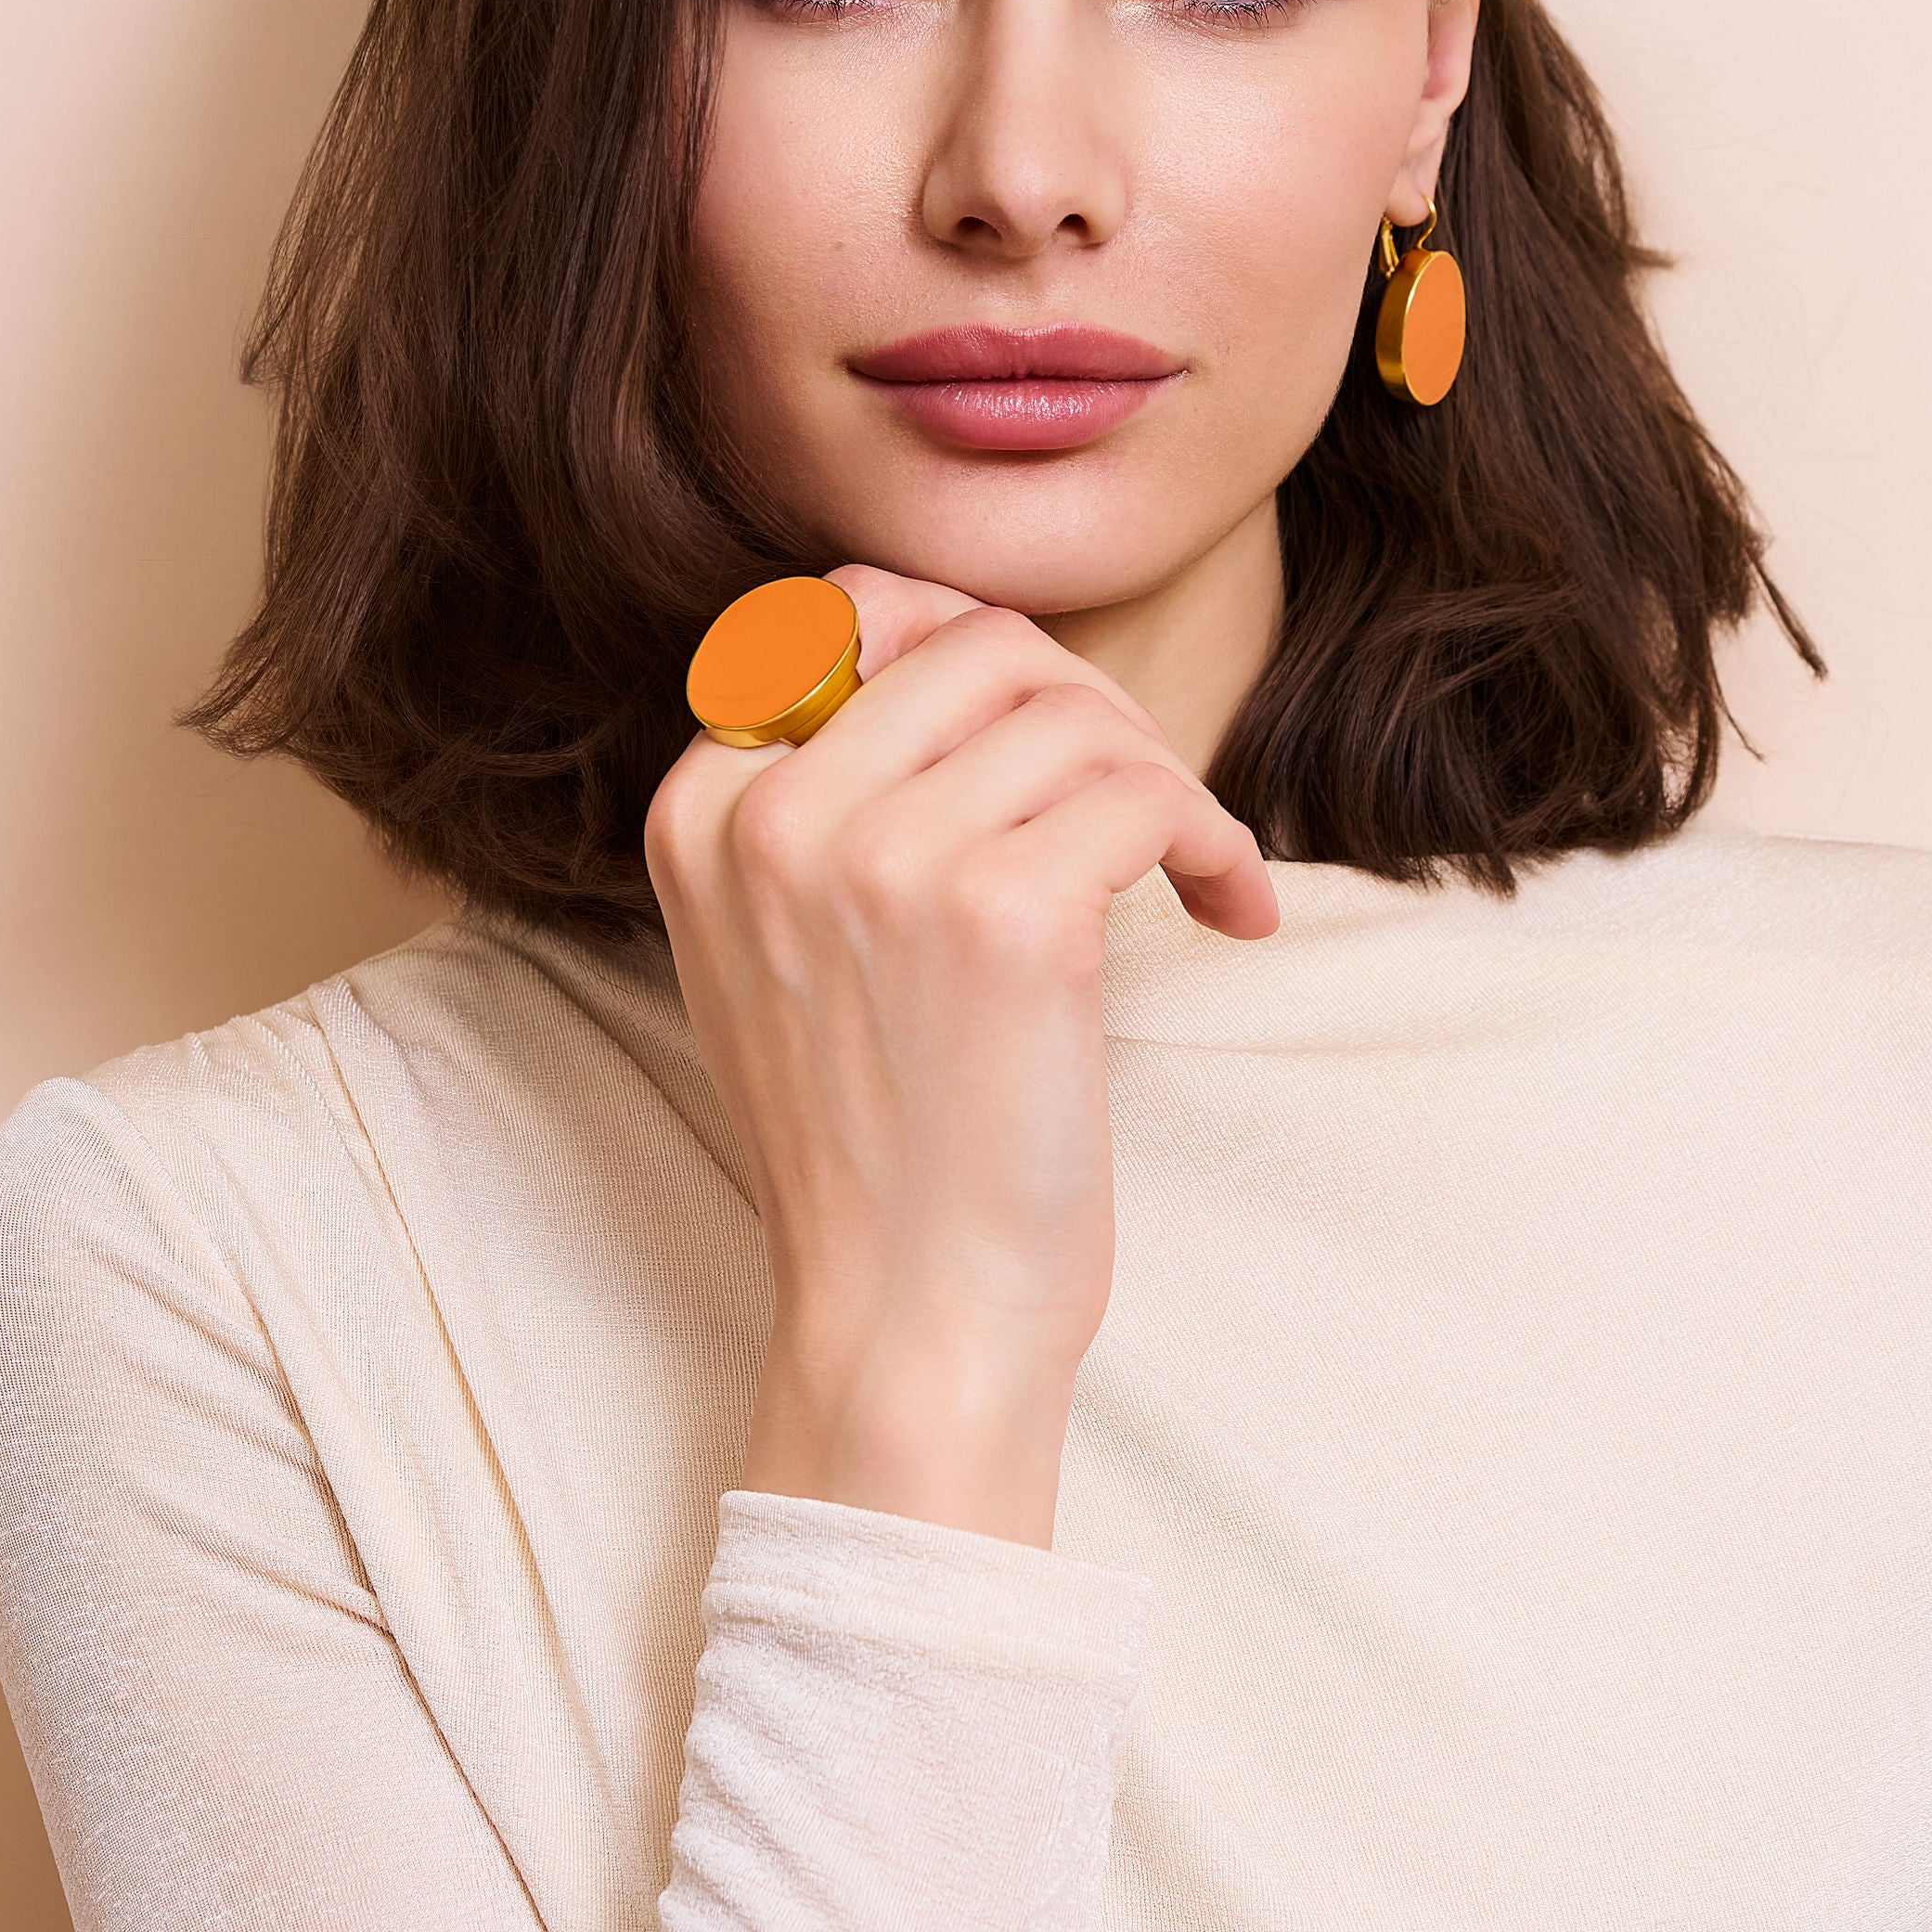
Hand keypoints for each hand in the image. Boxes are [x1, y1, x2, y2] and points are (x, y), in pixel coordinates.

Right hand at [644, 565, 1277, 1547]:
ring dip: (1166, 779)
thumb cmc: (876, 1147)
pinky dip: (1215, 840)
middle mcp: (775, 816)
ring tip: (1195, 869)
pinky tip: (1229, 909)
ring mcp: (882, 857)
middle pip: (980, 645)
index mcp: (702, 813)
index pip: (847, 614)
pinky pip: (1149, 794)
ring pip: (1077, 712)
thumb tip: (965, 655)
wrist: (907, 1317)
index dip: (978, 659)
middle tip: (1144, 810)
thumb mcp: (781, 953)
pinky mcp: (1003, 911)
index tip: (1050, 746)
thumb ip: (826, 805)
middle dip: (1091, 706)